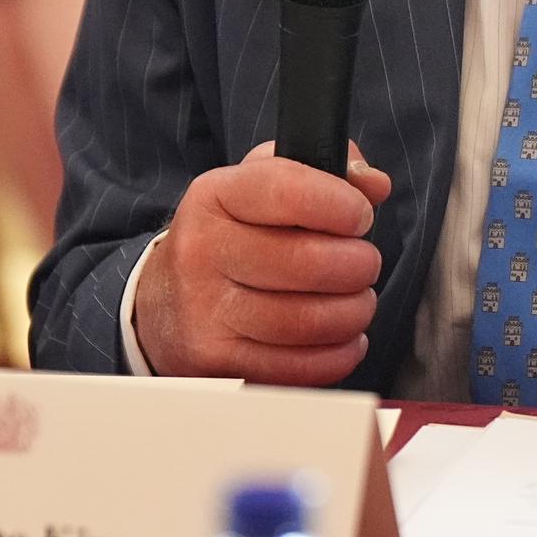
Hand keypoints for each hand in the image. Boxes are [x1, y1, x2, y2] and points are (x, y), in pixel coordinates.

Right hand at [132, 140, 392, 384]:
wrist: (164, 301)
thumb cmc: (232, 236)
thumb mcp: (262, 185)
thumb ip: (325, 169)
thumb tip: (373, 184)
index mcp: (214, 195)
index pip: (286, 190)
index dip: (340, 204)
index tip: (360, 216)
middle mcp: (201, 250)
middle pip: (304, 262)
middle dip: (358, 264)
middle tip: (365, 264)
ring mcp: (204, 311)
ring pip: (306, 320)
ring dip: (354, 312)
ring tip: (359, 301)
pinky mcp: (216, 362)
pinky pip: (296, 367)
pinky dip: (337, 355)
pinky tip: (345, 337)